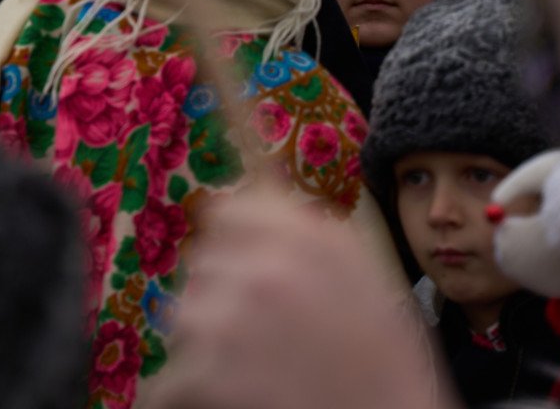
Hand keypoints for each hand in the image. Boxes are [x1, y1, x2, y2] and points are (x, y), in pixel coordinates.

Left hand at [149, 192, 451, 408]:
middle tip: (264, 335)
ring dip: (207, 342)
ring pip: (185, 317)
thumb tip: (259, 173)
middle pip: (204, 265)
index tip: (243, 266)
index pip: (228, 212)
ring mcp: (229, 321)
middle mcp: (264, 269)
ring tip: (255, 369)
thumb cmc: (386, 367)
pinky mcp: (205, 373)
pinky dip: (191, 391)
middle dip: (223, 295)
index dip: (234, 242)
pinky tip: (231, 397)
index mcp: (308, 241)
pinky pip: (173, 377)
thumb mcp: (365, 280)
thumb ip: (307, 230)